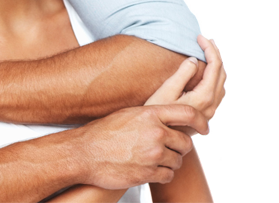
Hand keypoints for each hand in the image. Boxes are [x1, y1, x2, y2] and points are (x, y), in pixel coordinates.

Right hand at [77, 104, 208, 188]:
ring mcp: (153, 154)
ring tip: (150, 158)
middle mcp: (155, 132)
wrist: (85, 152)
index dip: (201, 121)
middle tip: (165, 148)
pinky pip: (168, 176)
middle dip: (179, 147)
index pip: (189, 113)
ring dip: (168, 162)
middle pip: (185, 142)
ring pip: (178, 161)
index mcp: (151, 113)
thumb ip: (153, 115)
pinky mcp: (149, 173)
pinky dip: (161, 174)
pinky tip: (146, 168)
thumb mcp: (129, 114)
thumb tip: (171, 118)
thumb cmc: (104, 132)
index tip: (204, 128)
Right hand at [146, 35, 225, 120]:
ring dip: (216, 64)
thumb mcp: (166, 92)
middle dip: (215, 53)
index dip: (209, 48)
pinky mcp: (206, 112)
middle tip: (204, 39)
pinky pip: (217, 88)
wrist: (159, 139)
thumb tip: (194, 60)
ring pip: (222, 81)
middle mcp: (211, 104)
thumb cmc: (157, 115)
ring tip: (206, 50)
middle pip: (222, 72)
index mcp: (204, 97)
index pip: (215, 66)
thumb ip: (182, 75)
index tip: (198, 37)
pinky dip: (215, 74)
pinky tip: (205, 70)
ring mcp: (210, 110)